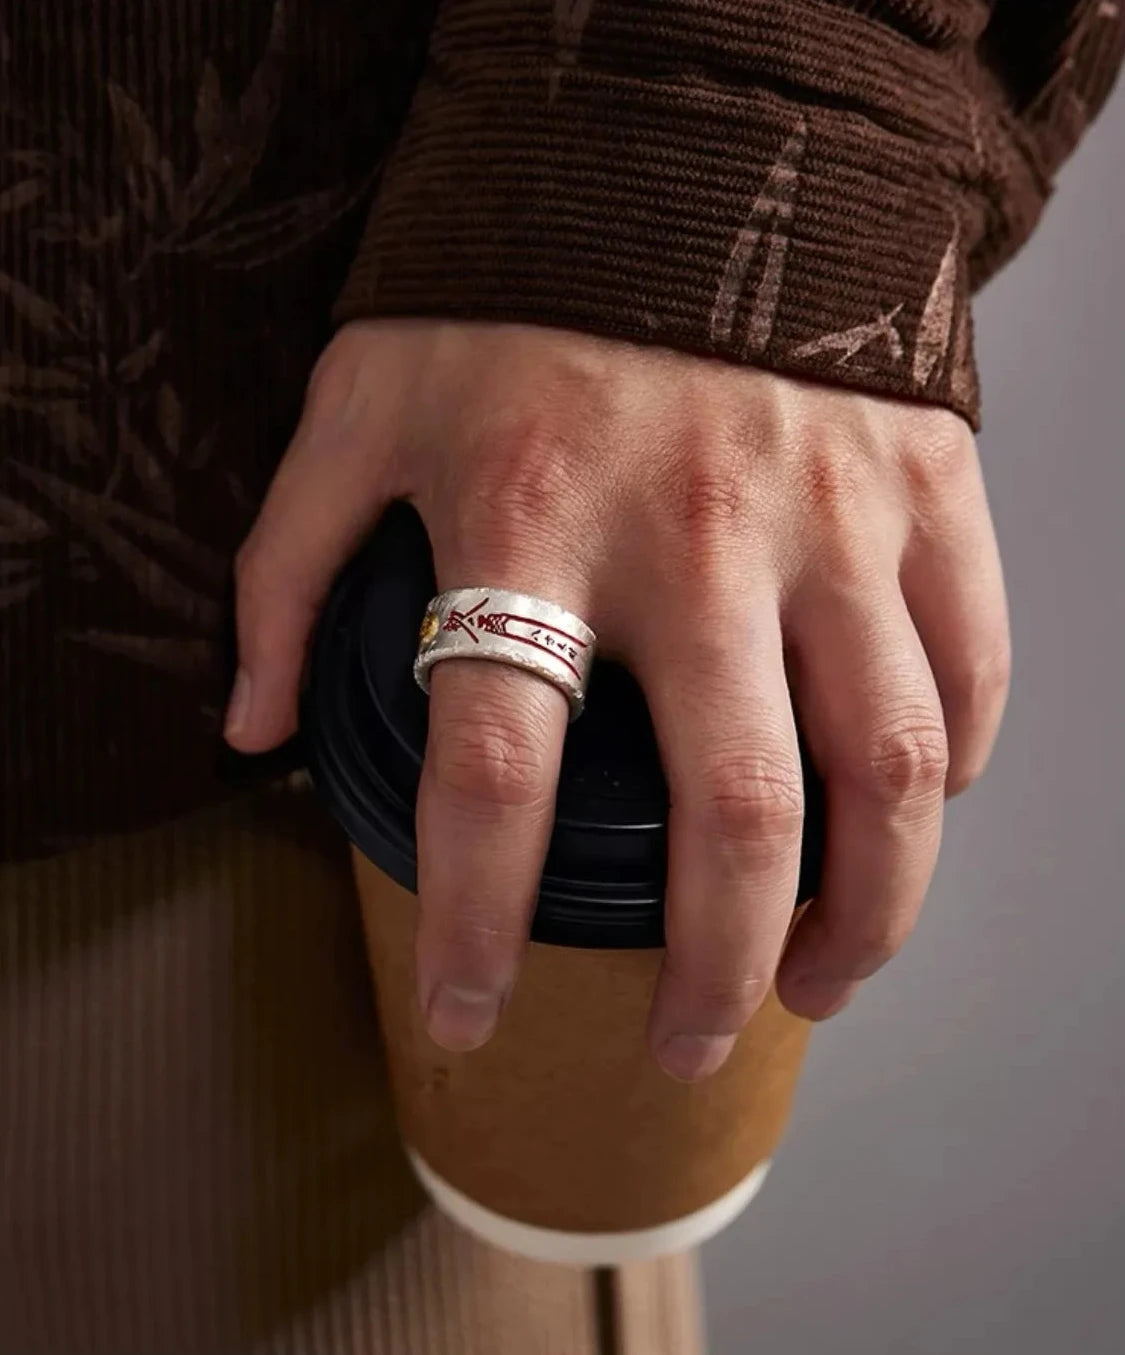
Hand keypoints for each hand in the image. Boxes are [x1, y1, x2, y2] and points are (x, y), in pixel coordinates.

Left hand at [226, 319, 1009, 1081]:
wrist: (679, 142)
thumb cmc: (511, 287)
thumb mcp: (359, 407)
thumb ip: (285, 568)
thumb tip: (245, 730)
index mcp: (533, 521)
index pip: (497, 775)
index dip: (476, 925)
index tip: (466, 1012)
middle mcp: (698, 537)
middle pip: (731, 819)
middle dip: (717, 973)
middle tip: (692, 1039)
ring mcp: (831, 512)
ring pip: (888, 766)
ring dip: (869, 909)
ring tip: (826, 974)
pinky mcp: (924, 484)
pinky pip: (968, 661)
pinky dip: (949, 767)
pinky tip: (908, 815)